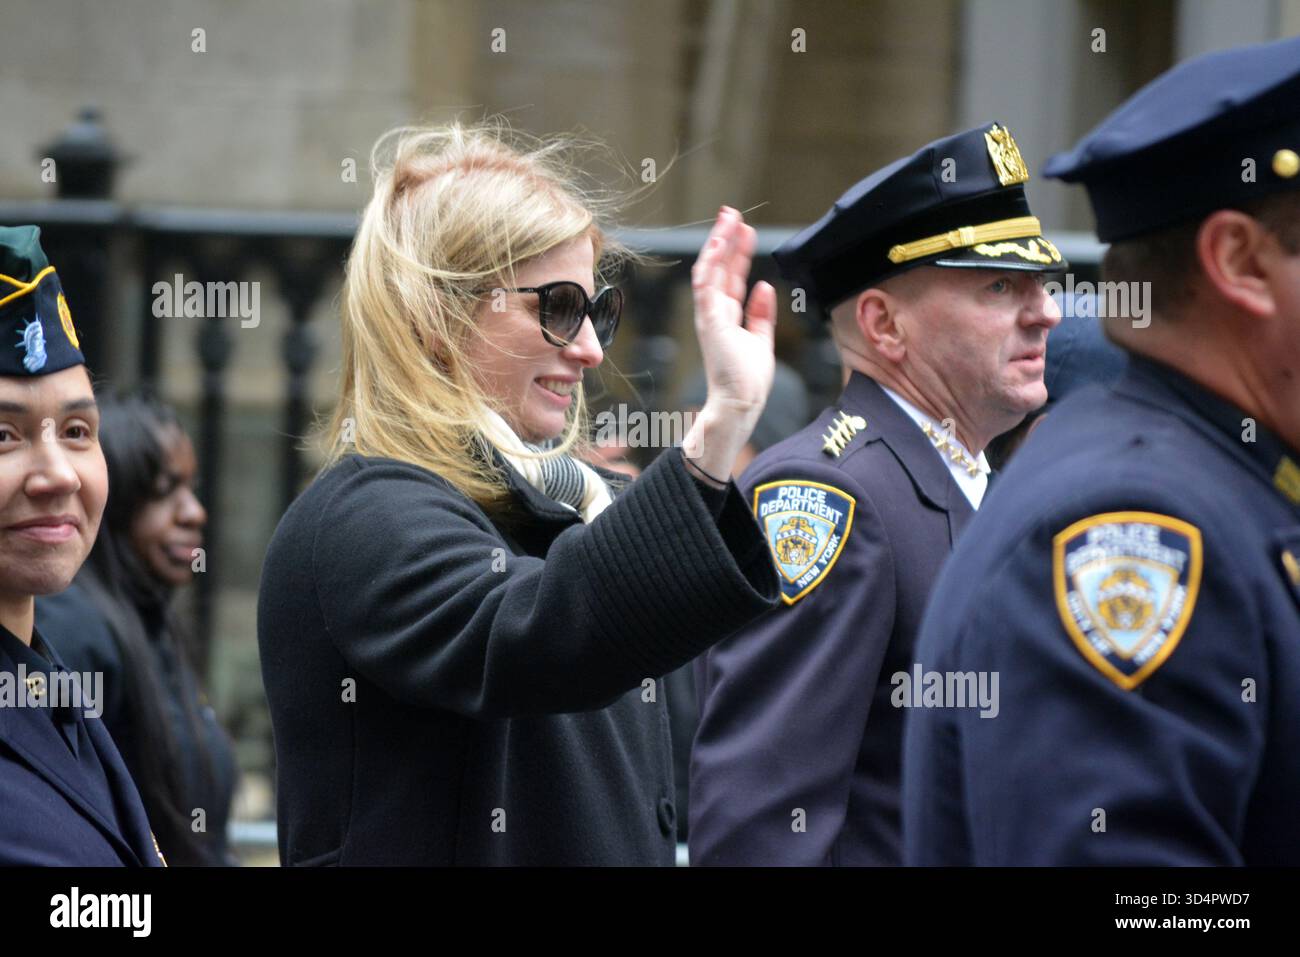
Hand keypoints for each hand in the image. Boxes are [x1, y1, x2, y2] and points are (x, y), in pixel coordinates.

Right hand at [682, 207, 777, 480]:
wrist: (740, 404)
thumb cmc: (748, 381)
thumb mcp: (761, 339)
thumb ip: (762, 313)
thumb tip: (765, 286)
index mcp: (726, 316)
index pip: (731, 276)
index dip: (738, 252)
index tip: (746, 229)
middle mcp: (714, 312)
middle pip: (719, 267)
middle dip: (725, 238)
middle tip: (732, 211)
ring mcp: (709, 316)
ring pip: (709, 270)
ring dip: (718, 243)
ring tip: (727, 218)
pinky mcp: (709, 322)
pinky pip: (707, 285)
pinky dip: (712, 263)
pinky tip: (719, 243)